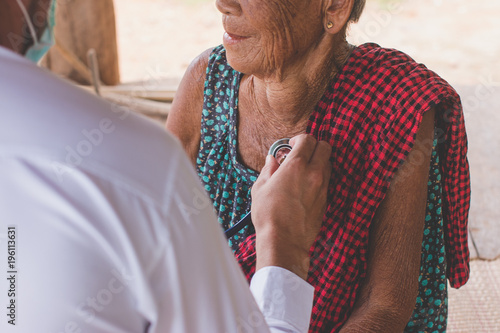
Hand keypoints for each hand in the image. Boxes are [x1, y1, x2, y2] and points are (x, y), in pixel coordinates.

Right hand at [251, 134, 331, 279]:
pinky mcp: (325, 201)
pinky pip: (326, 182)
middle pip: (325, 147)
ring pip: (328, 164)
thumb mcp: (260, 188)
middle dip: (314, 146)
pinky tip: (305, 187)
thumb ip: (268, 170)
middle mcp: (314, 173)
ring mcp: (322, 188)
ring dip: (318, 162)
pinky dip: (318, 178)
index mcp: (296, 166)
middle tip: (300, 154)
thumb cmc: (268, 215)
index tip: (291, 145)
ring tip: (302, 171)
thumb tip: (272, 161)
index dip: (299, 139)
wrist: (284, 241)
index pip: (308, 139)